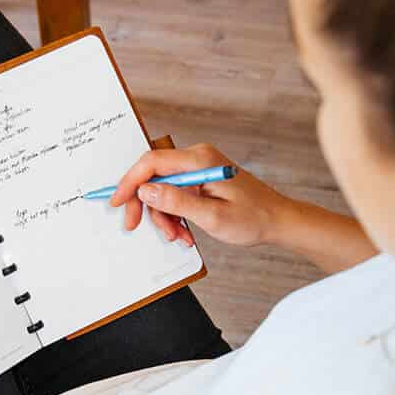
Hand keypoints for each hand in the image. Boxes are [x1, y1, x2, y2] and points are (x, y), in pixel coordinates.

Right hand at [110, 143, 292, 247]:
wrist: (277, 221)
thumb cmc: (253, 218)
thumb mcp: (211, 216)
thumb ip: (176, 202)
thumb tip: (146, 191)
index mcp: (200, 160)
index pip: (151, 162)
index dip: (129, 182)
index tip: (117, 201)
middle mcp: (197, 158)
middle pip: (153, 176)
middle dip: (145, 205)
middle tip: (136, 226)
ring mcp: (199, 168)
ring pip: (162, 190)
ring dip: (164, 216)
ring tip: (178, 236)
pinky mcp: (200, 180)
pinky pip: (175, 195)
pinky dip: (175, 215)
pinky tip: (185, 231)